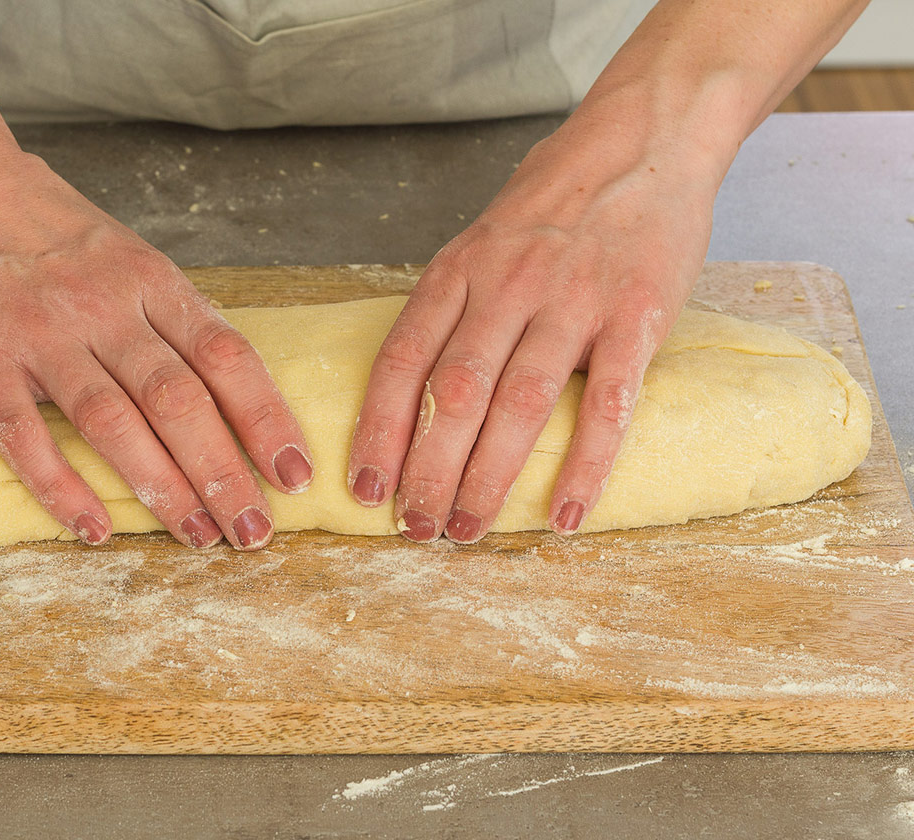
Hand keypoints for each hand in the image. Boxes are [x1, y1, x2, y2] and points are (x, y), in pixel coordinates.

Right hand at [0, 140, 312, 548]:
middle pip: (180, 400)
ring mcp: (41, 334)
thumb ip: (171, 315)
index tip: (296, 473)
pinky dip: (60, 486)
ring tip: (201, 538)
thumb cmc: (46, 223)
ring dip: (164, 487)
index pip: (226, 356)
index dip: (267, 419)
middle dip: (225, 473)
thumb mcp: (127, 253)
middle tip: (253, 533)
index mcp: (150, 281)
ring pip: (114, 421)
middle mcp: (104, 308)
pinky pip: (23, 433)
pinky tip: (95, 529)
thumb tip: (233, 384)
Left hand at [348, 117, 718, 541]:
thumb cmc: (553, 201)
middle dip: (427, 469)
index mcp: (459, 270)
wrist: (644, 140)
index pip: (402, 361)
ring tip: (467, 529)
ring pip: (520, 403)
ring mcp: (572, 301)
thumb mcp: (480, 239)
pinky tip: (564, 515)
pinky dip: (586, 465)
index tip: (365, 486)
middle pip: (454, 393)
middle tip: (416, 528)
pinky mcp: (635, 316)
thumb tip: (412, 388)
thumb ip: (450, 305)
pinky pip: (609, 403)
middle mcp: (506, 286)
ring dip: (488, 477)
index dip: (378, 429)